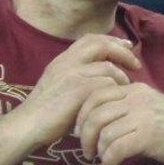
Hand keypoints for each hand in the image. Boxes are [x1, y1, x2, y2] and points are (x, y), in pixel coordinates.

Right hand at [15, 35, 140, 145]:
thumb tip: (103, 75)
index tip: (127, 47)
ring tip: (125, 88)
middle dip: (122, 52)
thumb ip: (77, 76)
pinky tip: (117, 100)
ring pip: (106, 67)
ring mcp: (71, 75)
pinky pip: (105, 84)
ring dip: (120, 77)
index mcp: (62, 59)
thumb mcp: (59, 86)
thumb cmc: (45, 112)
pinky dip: (114, 91)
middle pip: (100, 45)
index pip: (91, 39)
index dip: (112, 41)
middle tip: (135, 63)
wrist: (28, 125)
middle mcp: (66, 62)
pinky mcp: (77, 90)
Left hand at [75, 83, 163, 164]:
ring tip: (99, 159)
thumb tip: (94, 119)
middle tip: (86, 150)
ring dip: (97, 150)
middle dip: (85, 134)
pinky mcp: (148, 135)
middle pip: (95, 113)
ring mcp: (143, 116)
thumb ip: (125, 107)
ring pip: (104, 131)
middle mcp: (137, 98)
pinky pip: (116, 148)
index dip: (82, 114)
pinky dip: (108, 160)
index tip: (80, 131)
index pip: (96, 94)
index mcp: (134, 89)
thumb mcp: (148, 107)